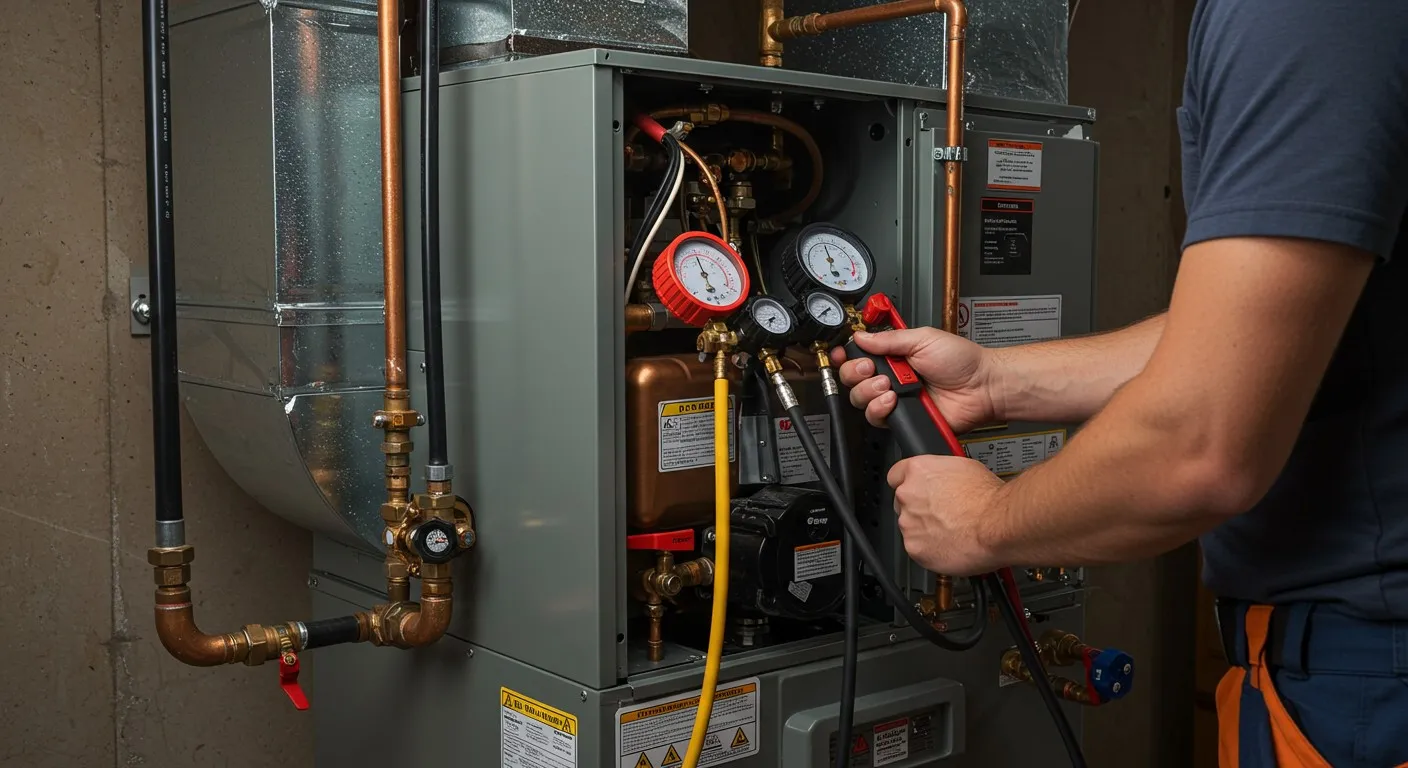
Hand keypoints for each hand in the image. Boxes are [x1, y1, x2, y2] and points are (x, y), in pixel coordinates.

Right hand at [833, 328, 999, 432]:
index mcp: (894, 355)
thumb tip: (861, 336)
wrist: (981, 387)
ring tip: (889, 385)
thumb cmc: (962, 361)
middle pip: (853, 379)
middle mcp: (891, 377)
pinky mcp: (901, 419)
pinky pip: (876, 419)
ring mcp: (895, 399)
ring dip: (869, 390)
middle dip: (855, 373)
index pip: (859, 356)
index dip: (847, 356)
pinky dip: (880, 409)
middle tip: (871, 369)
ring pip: (861, 400)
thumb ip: (889, 339)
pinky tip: (893, 400)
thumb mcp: (923, 339)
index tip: (844, 354)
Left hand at [888, 455, 1004, 575]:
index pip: (896, 475)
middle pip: (903, 503)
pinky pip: (918, 549)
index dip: (908, 484)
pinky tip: (950, 545)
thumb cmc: (989, 498)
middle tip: (942, 515)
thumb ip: (942, 474)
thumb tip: (944, 479)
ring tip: (951, 532)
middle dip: (919, 509)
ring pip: (910, 528)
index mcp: (918, 471)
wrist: (998, 525)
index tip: (916, 491)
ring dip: (925, 531)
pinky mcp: (914, 548)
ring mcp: (908, 523)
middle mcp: (907, 495)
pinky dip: (931, 550)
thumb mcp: (965, 468)